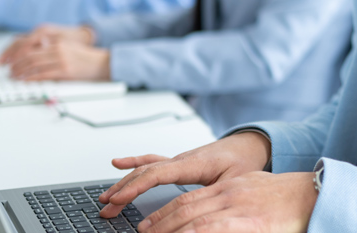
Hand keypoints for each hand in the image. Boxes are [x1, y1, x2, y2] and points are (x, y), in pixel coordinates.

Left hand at [6, 37, 110, 80]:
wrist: (102, 63)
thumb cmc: (86, 58)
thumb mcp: (68, 48)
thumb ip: (53, 48)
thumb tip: (36, 52)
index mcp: (58, 42)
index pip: (32, 45)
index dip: (18, 53)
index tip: (11, 59)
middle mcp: (58, 49)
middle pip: (30, 55)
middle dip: (16, 63)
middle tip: (10, 69)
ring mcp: (62, 60)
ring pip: (34, 64)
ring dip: (21, 71)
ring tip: (14, 76)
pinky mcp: (66, 71)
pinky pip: (43, 74)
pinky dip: (31, 77)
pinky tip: (26, 80)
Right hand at [98, 132, 271, 217]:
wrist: (251, 144)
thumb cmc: (245, 161)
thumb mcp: (235, 182)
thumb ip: (215, 195)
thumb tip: (200, 212)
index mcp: (194, 163)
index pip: (158, 174)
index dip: (136, 187)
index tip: (119, 199)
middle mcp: (182, 159)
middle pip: (145, 172)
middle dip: (123, 190)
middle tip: (105, 208)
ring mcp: (179, 160)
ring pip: (146, 168)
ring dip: (125, 182)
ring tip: (106, 197)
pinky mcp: (180, 162)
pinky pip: (152, 160)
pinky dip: (134, 162)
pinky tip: (118, 163)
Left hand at [136, 171, 316, 232]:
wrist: (315, 194)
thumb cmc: (288, 197)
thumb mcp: (253, 190)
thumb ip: (230, 201)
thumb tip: (212, 219)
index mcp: (230, 186)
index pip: (188, 198)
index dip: (164, 213)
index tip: (148, 225)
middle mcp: (230, 195)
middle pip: (185, 208)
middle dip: (160, 225)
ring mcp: (239, 209)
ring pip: (194, 223)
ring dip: (170, 232)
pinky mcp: (249, 224)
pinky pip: (212, 231)